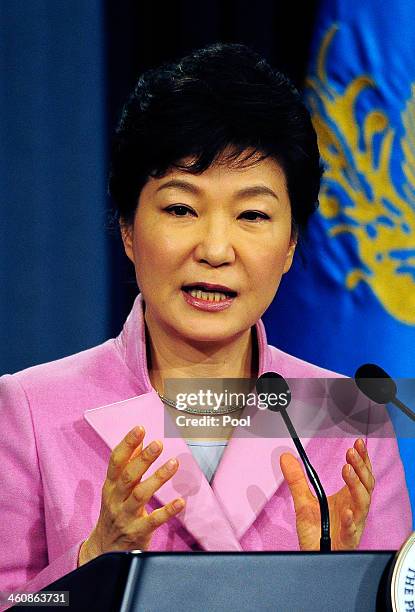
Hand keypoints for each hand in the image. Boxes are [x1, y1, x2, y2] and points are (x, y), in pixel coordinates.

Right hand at [79, 426, 184, 564]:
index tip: (140, 428)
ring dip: (158, 478)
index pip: (116, 461)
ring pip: (140, 495)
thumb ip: (126, 465)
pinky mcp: (137, 532)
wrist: (104, 551)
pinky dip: (167, 511)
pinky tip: (180, 502)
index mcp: (110, 486)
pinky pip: (153, 521)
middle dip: (143, 459)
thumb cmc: (114, 512)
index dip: (127, 444)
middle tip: (158, 443)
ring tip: (174, 463)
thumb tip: (137, 441)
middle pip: (128, 476)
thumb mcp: (115, 489)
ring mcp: (125, 517)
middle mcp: (116, 500)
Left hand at [280, 438, 374, 550]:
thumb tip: (285, 457)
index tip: (358, 443)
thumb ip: (296, 480)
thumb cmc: (316, 532)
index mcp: (348, 498)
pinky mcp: (347, 540)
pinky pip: (352, 529)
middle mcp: (354, 509)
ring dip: (356, 485)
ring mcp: (352, 524)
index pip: (360, 475)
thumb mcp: (303, 501)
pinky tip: (347, 510)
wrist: (315, 558)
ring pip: (362, 503)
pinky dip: (351, 519)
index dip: (362, 459)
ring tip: (347, 469)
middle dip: (360, 468)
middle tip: (351, 453)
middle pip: (365, 485)